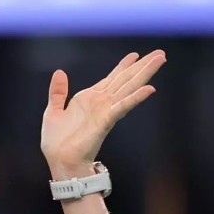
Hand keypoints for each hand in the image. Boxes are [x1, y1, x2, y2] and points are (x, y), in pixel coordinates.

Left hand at [40, 50, 165, 176]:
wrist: (60, 161)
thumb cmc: (57, 142)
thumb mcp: (53, 110)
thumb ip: (58, 92)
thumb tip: (59, 72)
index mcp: (89, 99)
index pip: (111, 78)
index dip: (124, 66)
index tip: (135, 55)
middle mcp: (101, 102)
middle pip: (126, 79)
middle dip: (142, 66)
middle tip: (160, 53)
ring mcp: (106, 111)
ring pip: (129, 87)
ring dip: (145, 73)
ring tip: (160, 60)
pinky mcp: (106, 121)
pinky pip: (123, 106)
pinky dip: (136, 97)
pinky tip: (149, 88)